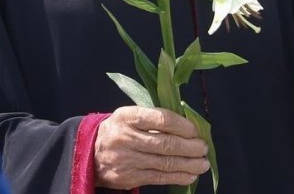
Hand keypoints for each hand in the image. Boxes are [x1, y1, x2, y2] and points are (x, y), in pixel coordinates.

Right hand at [94, 106, 209, 188]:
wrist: (90, 153)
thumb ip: (155, 118)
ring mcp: (125, 160)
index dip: (182, 126)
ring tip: (203, 163)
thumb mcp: (131, 116)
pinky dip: (177, 177)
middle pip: (165, 144)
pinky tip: (190, 175)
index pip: (161, 119)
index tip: (195, 130)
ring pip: (164, 163)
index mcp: (127, 116)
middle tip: (203, 148)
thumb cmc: (120, 130)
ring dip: (188, 164)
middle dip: (189, 147)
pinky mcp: (128, 177)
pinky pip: (158, 178)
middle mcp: (125, 138)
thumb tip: (189, 126)